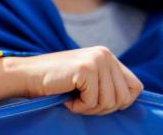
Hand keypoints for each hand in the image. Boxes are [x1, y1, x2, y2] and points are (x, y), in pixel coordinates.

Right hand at [12, 47, 143, 114]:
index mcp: (107, 55)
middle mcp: (105, 54)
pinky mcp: (85, 69)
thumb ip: (108, 82)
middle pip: (124, 98)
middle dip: (103, 108)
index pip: (135, 87)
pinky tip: (67, 98)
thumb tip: (130, 99)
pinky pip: (94, 101)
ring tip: (74, 99)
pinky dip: (80, 106)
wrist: (27, 75)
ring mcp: (96, 60)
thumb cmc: (56, 82)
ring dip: (90, 108)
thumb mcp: (88, 79)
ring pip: (110, 102)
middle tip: (81, 102)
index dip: (120, 101)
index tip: (98, 101)